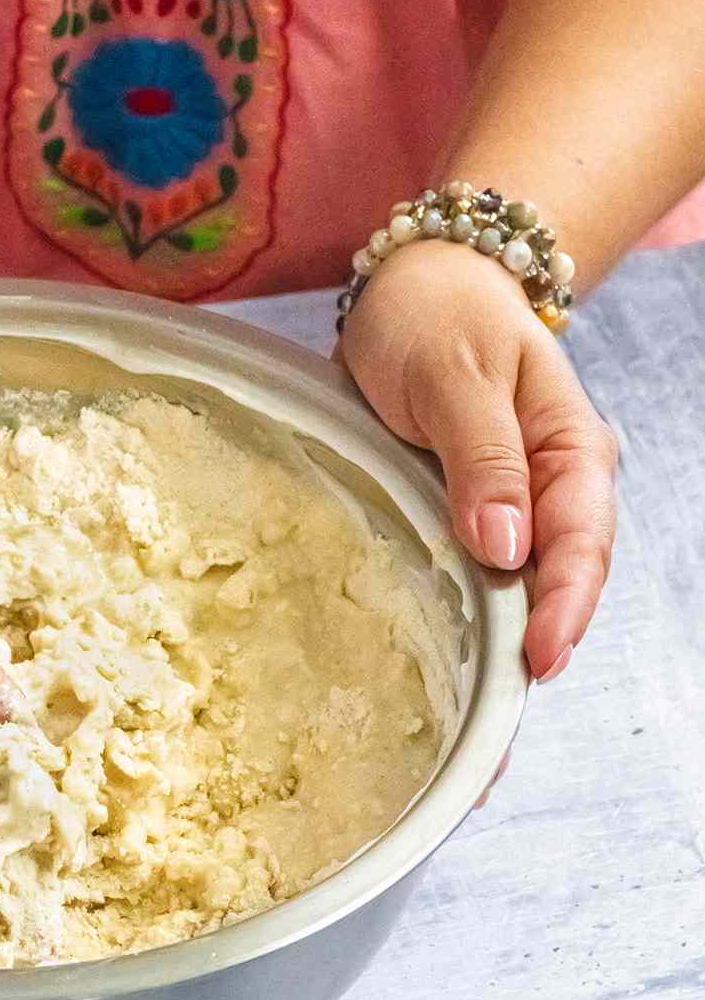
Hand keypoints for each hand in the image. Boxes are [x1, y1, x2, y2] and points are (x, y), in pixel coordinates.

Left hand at [339, 242, 617, 680]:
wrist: (418, 284)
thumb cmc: (435, 316)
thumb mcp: (452, 373)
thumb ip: (481, 457)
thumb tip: (507, 548)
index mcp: (570, 445)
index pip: (581, 537)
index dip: (564, 602)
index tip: (539, 655)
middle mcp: (554, 484)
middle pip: (562, 576)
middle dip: (542, 642)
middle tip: (506, 715)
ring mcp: (515, 504)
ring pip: (524, 585)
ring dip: (506, 642)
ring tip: (482, 715)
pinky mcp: (472, 515)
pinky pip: (483, 574)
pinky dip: (473, 618)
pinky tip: (455, 667)